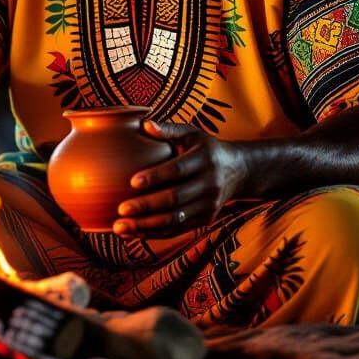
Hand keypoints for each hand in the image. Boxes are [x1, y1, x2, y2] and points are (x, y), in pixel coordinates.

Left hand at [113, 120, 248, 237]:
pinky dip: (155, 233)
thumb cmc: (205, 148)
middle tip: (121, 210)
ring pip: (175, 219)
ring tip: (120, 227)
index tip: (132, 182)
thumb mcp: (192, 133)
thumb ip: (169, 129)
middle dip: (146, 206)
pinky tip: (134, 233)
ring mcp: (209, 205)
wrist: (237, 171)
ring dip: (146, 226)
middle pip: (175, 198)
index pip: (177, 170)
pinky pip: (178, 230)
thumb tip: (145, 125)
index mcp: (205, 159)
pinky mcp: (206, 219)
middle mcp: (210, 184)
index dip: (155, 177)